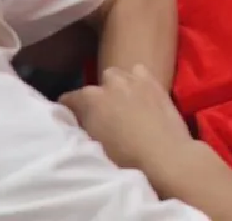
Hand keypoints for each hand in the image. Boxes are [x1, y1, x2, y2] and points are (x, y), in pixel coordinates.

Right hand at [60, 65, 192, 175]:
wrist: (163, 153)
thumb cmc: (124, 157)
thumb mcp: (92, 144)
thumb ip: (82, 126)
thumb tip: (77, 121)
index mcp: (90, 98)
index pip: (69, 99)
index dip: (68, 110)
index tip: (71, 120)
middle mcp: (111, 83)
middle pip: (95, 85)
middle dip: (96, 97)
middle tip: (101, 114)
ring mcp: (134, 79)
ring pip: (118, 75)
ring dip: (116, 86)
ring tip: (122, 103)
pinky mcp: (155, 82)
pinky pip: (140, 73)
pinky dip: (137, 80)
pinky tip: (141, 94)